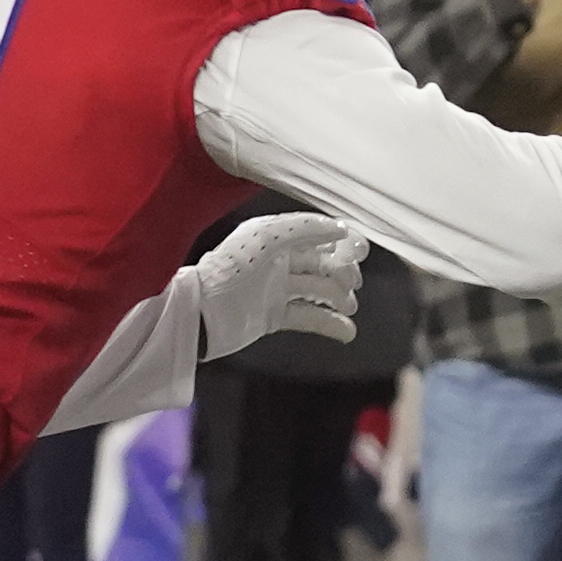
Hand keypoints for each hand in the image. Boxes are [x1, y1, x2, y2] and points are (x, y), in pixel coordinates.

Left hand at [194, 213, 369, 356]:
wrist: (199, 314)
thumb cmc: (228, 271)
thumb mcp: (265, 240)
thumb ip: (304, 229)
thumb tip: (341, 229)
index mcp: (274, 237)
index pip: (317, 234)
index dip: (342, 241)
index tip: (362, 251)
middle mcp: (277, 260)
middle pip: (321, 263)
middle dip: (342, 272)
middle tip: (352, 284)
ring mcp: (276, 289)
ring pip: (318, 290)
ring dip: (338, 298)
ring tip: (348, 307)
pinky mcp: (274, 316)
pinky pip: (309, 317)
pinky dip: (329, 324)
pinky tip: (347, 331)